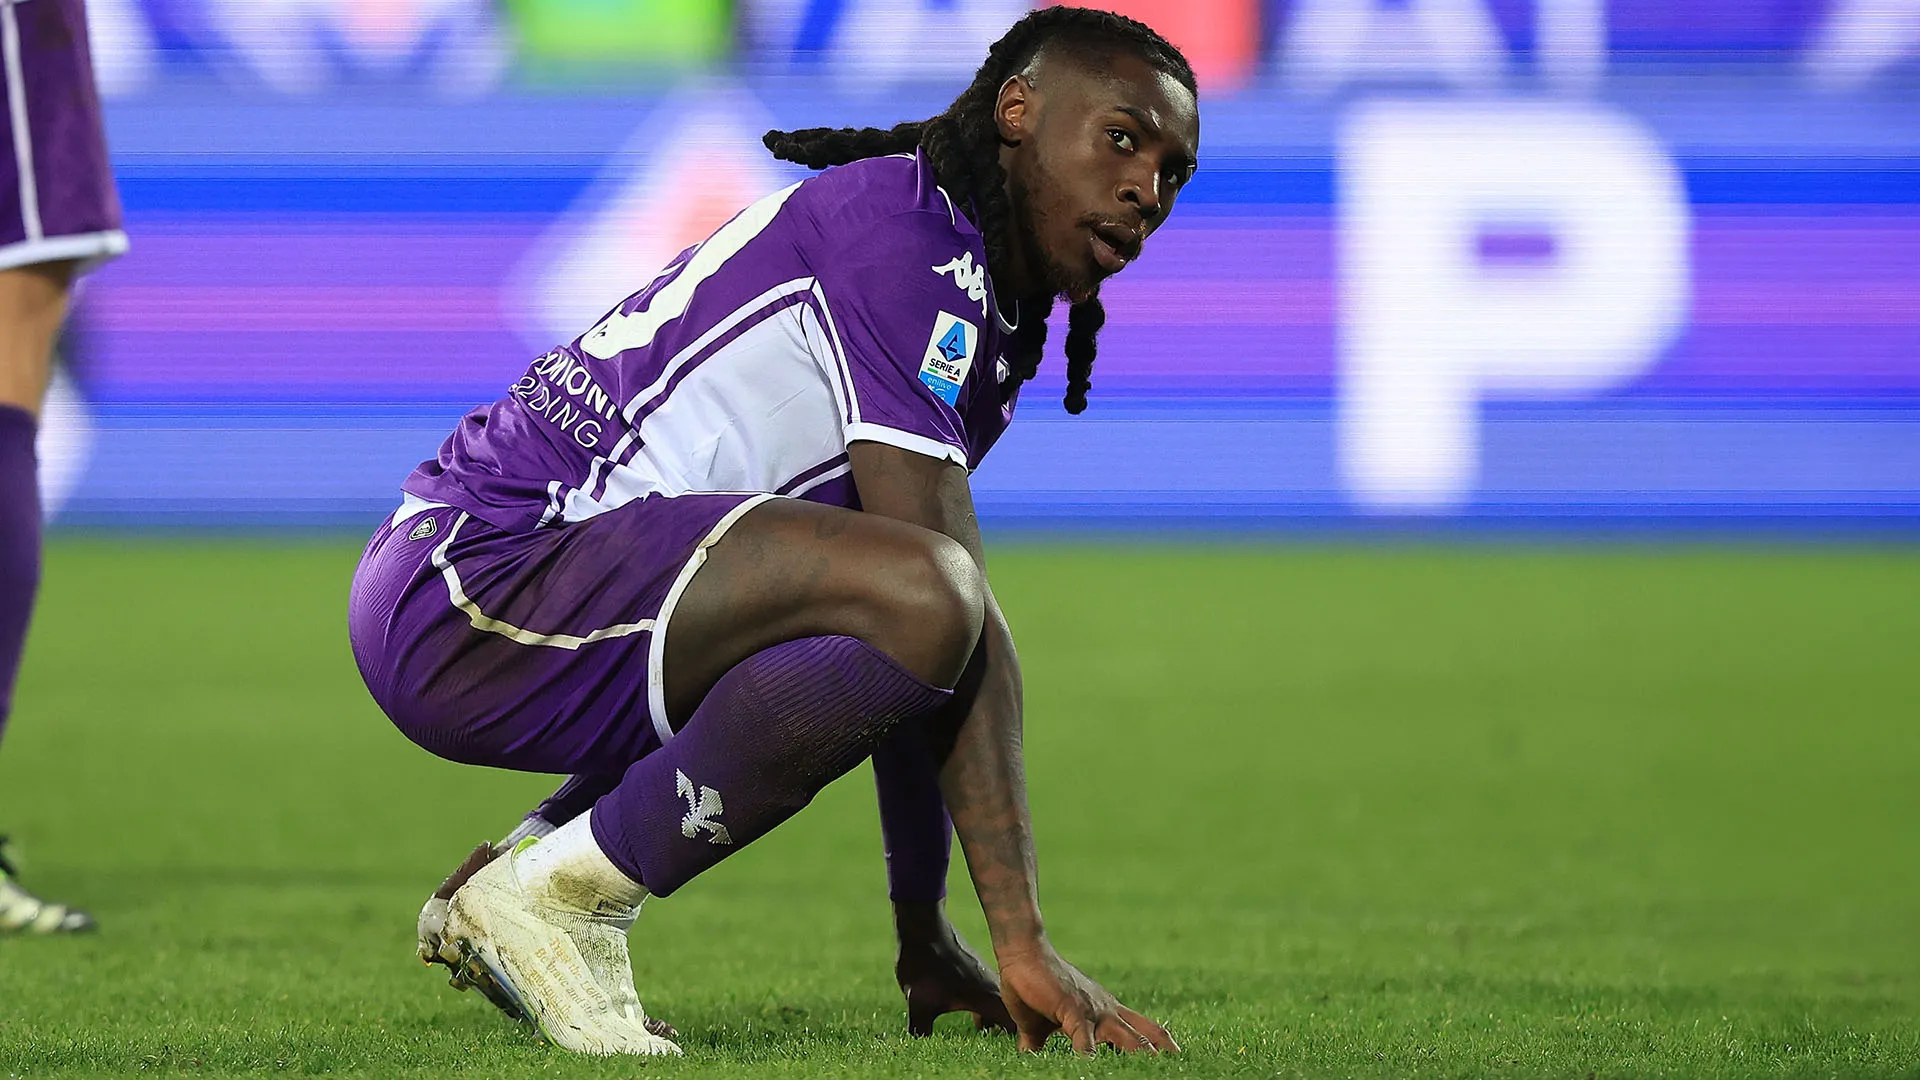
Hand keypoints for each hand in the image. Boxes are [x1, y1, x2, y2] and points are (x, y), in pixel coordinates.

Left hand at [893, 901, 1016, 1036]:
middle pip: (1009, 1017)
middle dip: (1005, 1034)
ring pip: (997, 1003)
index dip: (1019, 1040)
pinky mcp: (973, 968)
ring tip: (984, 1033)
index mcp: (988, 998)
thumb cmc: (925, 965)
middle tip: (997, 1049)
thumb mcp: (920, 1004)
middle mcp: (993, 986)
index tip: (1010, 1049)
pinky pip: (987, 992)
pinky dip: (983, 1005)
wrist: (922, 927)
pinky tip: (969, 1010)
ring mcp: (984, 975)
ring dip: (992, 1019)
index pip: (1015, 1027)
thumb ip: (922, 1031)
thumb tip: (919, 1047)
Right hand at [996, 946, 1177, 1054]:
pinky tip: (1090, 1066)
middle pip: (1143, 1033)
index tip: (1173, 1056)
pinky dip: (1089, 1054)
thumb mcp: (1039, 1023)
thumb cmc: (1031, 985)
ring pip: (1125, 1036)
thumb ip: (1039, 1041)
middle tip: (1181, 1063)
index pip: (1140, 1028)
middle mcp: (1105, 1009)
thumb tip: (1027, 1056)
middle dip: (1162, 1050)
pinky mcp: (1072, 1010)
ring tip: (1154, 1068)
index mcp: (1104, 1010)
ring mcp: (1091, 1009)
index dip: (1157, 1042)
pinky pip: (1085, 1037)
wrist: (1022, 952)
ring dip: (1140, 1053)